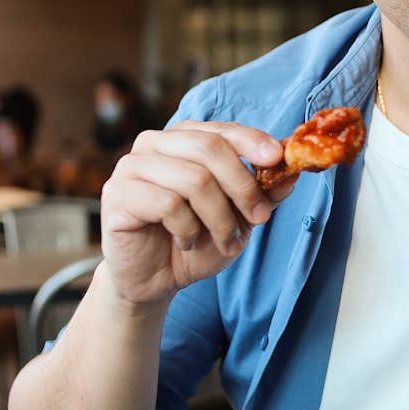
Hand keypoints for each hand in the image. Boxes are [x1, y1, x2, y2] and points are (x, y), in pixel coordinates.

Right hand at [99, 121, 294, 305]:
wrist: (155, 280)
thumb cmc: (196, 241)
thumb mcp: (239, 218)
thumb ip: (263, 193)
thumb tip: (291, 172)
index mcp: (183, 139)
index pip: (221, 129)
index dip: (251, 141)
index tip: (278, 158)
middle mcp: (154, 144)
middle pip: (209, 148)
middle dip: (242, 186)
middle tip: (260, 218)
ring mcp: (131, 166)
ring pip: (193, 179)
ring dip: (219, 217)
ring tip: (224, 240)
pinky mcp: (117, 194)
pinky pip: (168, 204)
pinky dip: (189, 229)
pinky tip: (187, 242)